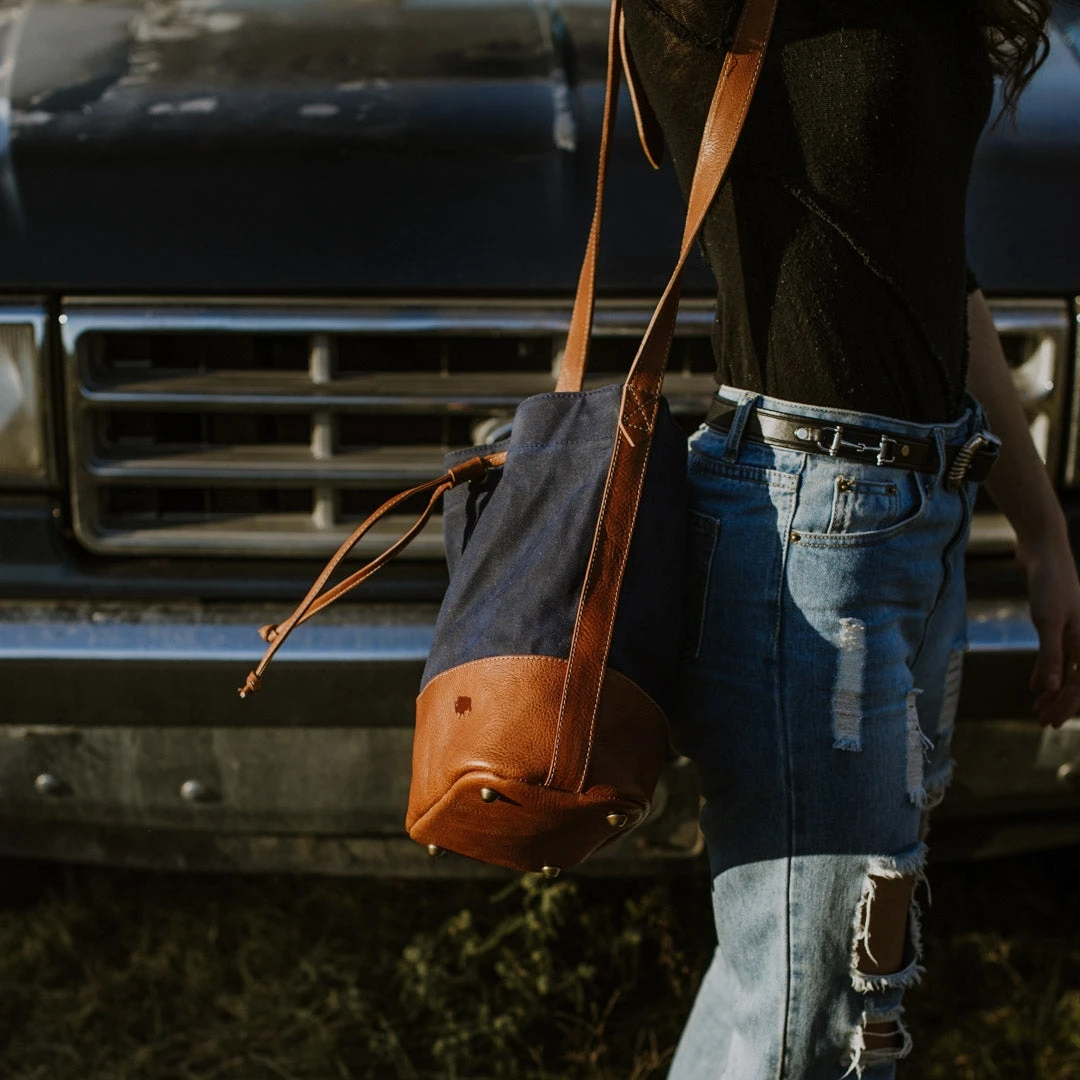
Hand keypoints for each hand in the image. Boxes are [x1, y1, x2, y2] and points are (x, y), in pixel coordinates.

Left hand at [1019, 534, 1079, 727]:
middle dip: (1061, 703)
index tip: (1050, 722)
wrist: (1043, 551)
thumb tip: (1053, 688)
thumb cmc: (1049, 583)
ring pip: (1065, 670)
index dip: (1067, 705)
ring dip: (1053, 690)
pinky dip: (1046, 671)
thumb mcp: (1048, 620)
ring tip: (1037, 708)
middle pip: (1076, 681)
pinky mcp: (1056, 624)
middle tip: (1042, 721)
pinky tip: (1036, 686)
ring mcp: (1071, 632)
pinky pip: (1055, 656)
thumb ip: (1051, 655)